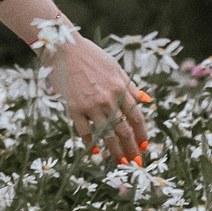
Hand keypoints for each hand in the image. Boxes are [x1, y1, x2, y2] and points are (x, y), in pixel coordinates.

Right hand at [43, 35, 149, 163]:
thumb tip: (147, 100)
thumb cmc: (92, 56)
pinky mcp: (74, 107)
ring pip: (107, 134)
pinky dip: (91, 143)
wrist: (65, 48)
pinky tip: (96, 153)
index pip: (137, 117)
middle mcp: (109, 99)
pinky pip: (85, 131)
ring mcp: (91, 104)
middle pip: (124, 130)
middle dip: (132, 148)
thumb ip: (131, 86)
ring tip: (120, 162)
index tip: (145, 147)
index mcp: (121, 89)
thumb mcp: (116, 68)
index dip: (142, 134)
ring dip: (115, 151)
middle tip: (136, 163)